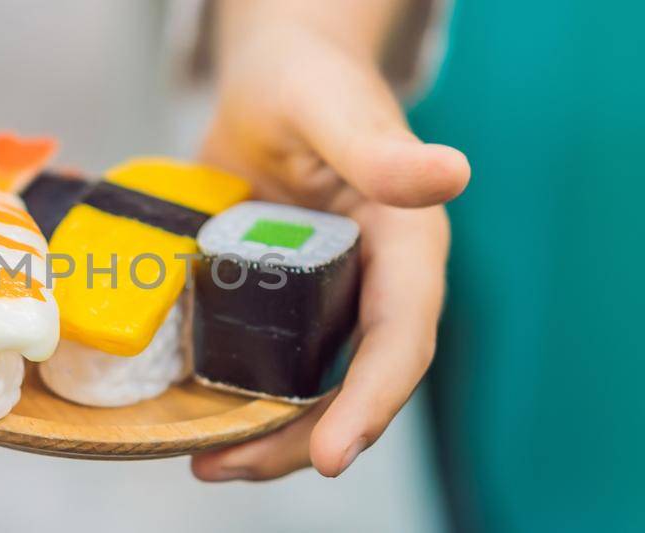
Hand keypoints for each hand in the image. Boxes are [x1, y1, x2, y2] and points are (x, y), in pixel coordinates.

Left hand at [190, 0, 468, 479]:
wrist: (272, 76)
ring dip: (266, 435)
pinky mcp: (283, 300)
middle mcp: (376, 285)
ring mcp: (329, 299)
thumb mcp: (334, 110)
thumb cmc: (309, 78)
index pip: (402, 340)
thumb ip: (381, 150)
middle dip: (301, 440)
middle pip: (353, 385)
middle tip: (229, 469)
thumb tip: (451, 173)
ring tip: (206, 464)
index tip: (332, 456)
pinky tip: (192, 419)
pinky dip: (237, 397)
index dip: (371, 402)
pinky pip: (270, 362)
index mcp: (409, 247)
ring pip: (311, 387)